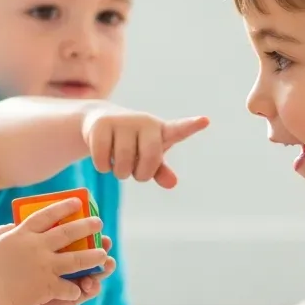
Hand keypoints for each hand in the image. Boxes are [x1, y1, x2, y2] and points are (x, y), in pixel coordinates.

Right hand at [0, 198, 110, 304]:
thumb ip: (6, 231)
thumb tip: (15, 225)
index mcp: (21, 234)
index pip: (46, 215)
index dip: (63, 207)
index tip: (77, 202)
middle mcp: (36, 247)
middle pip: (68, 233)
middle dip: (87, 226)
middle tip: (99, 222)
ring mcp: (43, 267)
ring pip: (77, 259)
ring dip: (93, 257)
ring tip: (104, 254)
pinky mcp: (47, 287)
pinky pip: (68, 287)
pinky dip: (74, 289)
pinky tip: (78, 289)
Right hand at [80, 103, 209, 187]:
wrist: (100, 121)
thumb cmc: (133, 142)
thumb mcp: (148, 157)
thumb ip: (161, 171)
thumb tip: (173, 183)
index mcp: (161, 130)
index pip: (178, 130)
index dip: (191, 126)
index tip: (205, 120)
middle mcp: (144, 122)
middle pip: (149, 159)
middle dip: (141, 174)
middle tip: (135, 171)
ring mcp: (122, 121)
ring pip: (123, 163)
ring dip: (120, 173)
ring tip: (118, 162)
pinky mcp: (101, 124)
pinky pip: (103, 160)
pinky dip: (103, 167)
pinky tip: (103, 157)